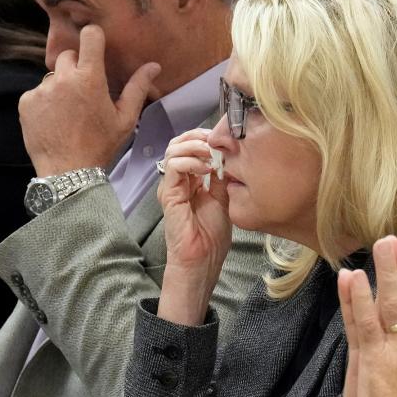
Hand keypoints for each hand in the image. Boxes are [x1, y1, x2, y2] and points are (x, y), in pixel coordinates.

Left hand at [18, 25, 159, 174]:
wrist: (68, 173)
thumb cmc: (100, 145)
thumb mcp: (125, 118)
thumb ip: (137, 87)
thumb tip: (153, 66)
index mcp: (90, 78)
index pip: (90, 36)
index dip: (94, 38)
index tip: (96, 47)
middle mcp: (63, 78)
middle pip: (69, 56)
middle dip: (77, 68)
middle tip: (85, 92)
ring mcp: (42, 90)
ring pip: (53, 76)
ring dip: (61, 86)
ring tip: (69, 111)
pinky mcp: (26, 102)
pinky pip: (37, 92)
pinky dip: (44, 102)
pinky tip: (54, 120)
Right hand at [156, 129, 231, 325]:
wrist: (203, 260)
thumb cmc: (212, 236)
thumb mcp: (224, 198)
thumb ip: (222, 178)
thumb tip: (227, 155)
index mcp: (191, 180)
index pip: (190, 146)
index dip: (205, 137)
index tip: (224, 138)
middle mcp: (178, 180)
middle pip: (178, 143)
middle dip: (198, 136)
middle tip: (217, 140)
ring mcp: (171, 186)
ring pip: (173, 150)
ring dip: (195, 146)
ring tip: (212, 153)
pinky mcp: (169, 195)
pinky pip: (173, 167)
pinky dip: (190, 161)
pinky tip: (206, 168)